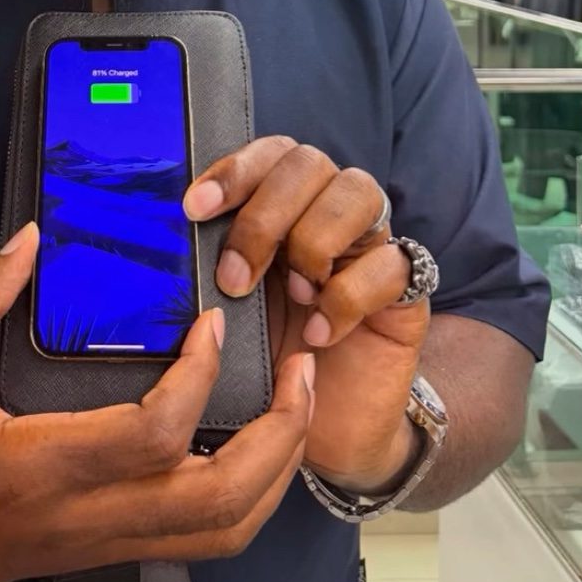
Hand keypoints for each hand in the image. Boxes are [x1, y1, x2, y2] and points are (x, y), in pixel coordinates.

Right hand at [0, 223, 313, 581]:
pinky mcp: (118, 550)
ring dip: (278, 468)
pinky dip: (252, 494)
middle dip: (279, 433)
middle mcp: (89, 515)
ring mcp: (111, 542)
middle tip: (298, 369)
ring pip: (228, 529)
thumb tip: (28, 240)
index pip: (153, 435)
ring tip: (295, 403)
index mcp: (44, 467)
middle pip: (220, 498)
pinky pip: (209, 537)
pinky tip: (257, 446)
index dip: (198, 377)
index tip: (210, 324)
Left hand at [184, 139, 429, 494]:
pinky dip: (348, 297)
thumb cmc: (271, 362)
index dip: (234, 171)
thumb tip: (173, 235)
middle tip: (235, 278)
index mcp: (285, 206)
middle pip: (308, 163)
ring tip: (295, 296)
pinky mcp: (408, 291)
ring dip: (313, 241)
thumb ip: (215, 264)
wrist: (327, 428)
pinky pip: (392, 263)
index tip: (194, 208)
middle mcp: (330, 213)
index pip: (269, 153)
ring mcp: (373, 246)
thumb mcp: (231, 309)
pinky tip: (320, 336)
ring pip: (358, 191)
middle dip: (264, 216)